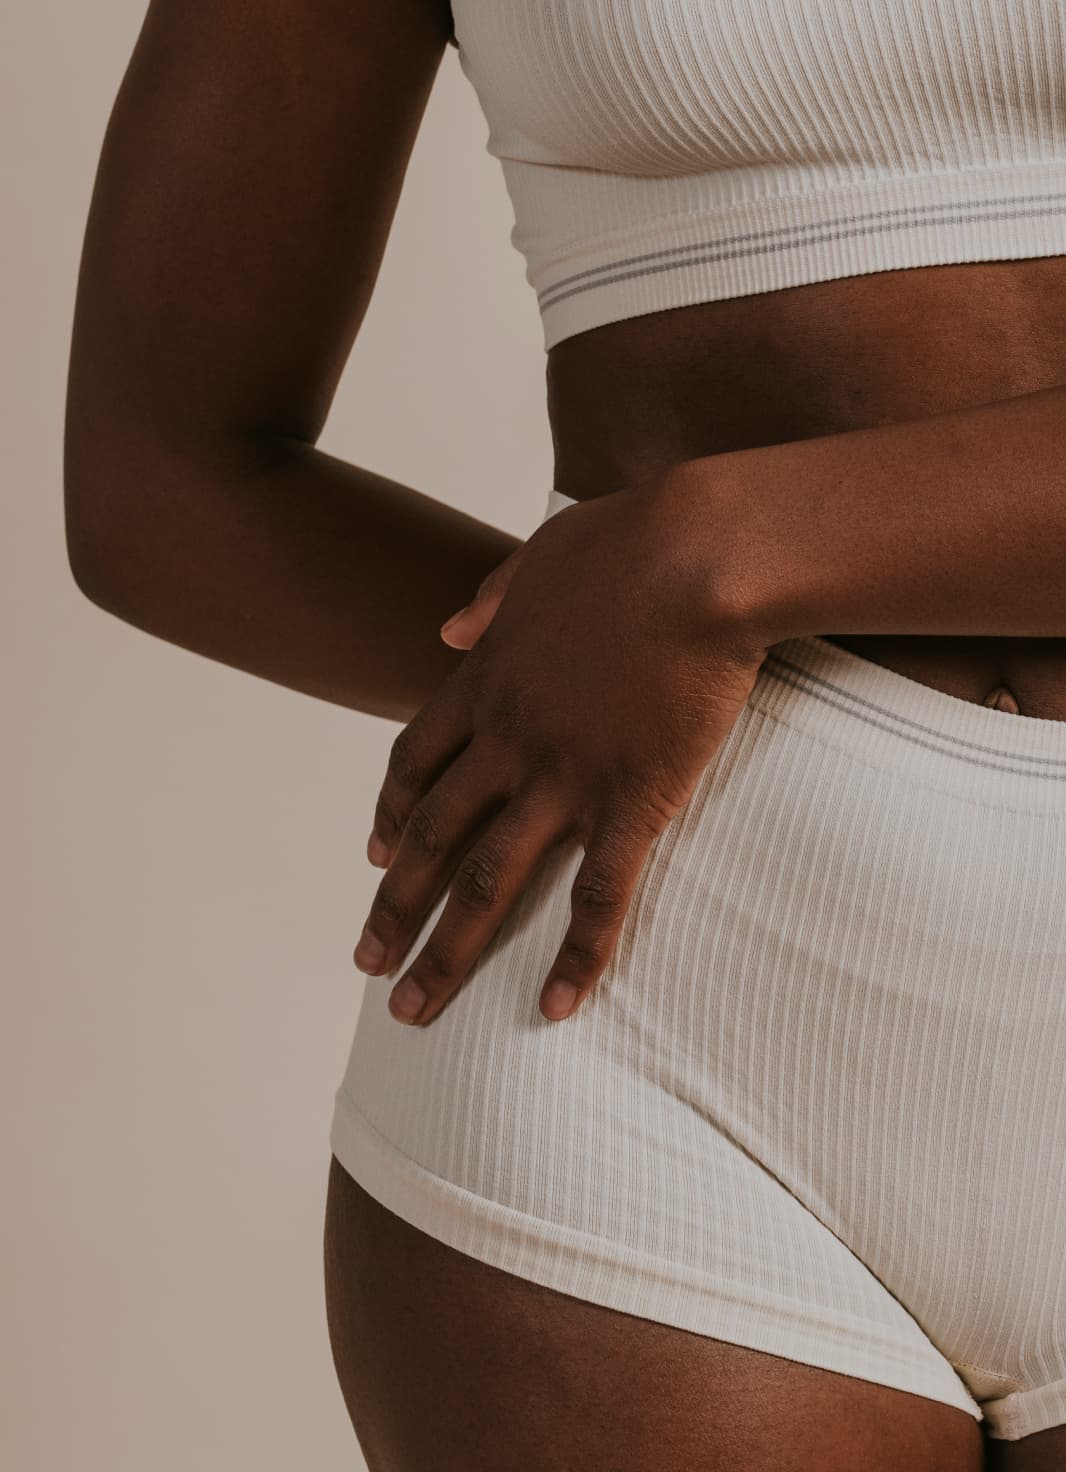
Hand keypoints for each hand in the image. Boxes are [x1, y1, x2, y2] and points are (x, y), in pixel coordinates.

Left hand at [354, 464, 769, 1026]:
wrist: (700, 555)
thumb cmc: (632, 539)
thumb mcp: (539, 554)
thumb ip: (490, 599)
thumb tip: (449, 628)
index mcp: (486, 680)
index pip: (416, 761)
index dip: (391, 811)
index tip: (373, 851)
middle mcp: (508, 739)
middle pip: (430, 837)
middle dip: (393, 907)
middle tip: (365, 963)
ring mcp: (564, 775)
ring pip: (487, 881)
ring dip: (447, 952)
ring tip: (413, 1012)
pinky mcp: (632, 799)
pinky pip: (598, 896)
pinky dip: (575, 956)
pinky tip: (554, 1007)